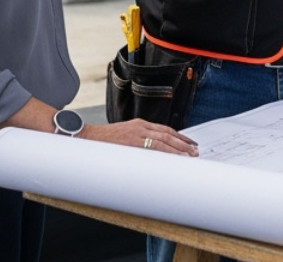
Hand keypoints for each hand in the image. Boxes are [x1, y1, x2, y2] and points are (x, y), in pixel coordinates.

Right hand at [81, 118, 198, 155]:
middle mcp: (141, 127)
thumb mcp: (124, 137)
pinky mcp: (133, 142)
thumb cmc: (104, 142)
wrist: (88, 138)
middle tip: (195, 151)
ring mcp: (138, 134)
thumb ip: (137, 142)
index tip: (189, 143)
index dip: (179, 137)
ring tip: (190, 155)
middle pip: (168, 134)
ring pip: (165, 140)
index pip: (165, 130)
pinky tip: (175, 158)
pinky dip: (168, 152)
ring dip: (180, 148)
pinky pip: (155, 147)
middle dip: (184, 143)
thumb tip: (150, 155)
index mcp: (140, 124)